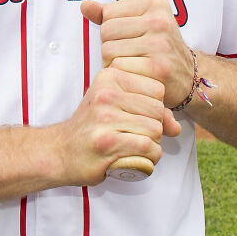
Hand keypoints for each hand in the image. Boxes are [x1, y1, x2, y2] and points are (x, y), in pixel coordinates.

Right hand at [55, 64, 171, 185]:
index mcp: (110, 76)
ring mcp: (105, 117)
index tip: (140, 117)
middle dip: (156, 127)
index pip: (157, 88)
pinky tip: (138, 158)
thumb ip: (148, 109)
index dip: (156, 106)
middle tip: (138, 136)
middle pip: (158, 109)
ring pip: (155, 129)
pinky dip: (150, 157)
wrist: (60, 151)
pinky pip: (148, 147)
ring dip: (154, 144)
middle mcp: (107, 93)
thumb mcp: (116, 107)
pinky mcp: (107, 142)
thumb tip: (176, 127)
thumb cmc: (92, 128)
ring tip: (137, 148)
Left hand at [81, 0, 194, 112]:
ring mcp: (160, 43)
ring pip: (108, 50)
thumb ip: (110, 14)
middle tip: (129, 54)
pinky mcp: (157, 67)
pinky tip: (134, 75)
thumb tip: (85, 5)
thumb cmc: (157, 47)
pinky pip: (118, 67)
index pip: (108, 13)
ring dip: (113, 62)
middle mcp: (160, 20)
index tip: (129, 37)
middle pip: (106, 31)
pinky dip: (121, 74)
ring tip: (131, 64)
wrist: (189, 77)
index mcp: (155, 3)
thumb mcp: (139, 23)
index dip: (111, 29)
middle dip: (110, 46)